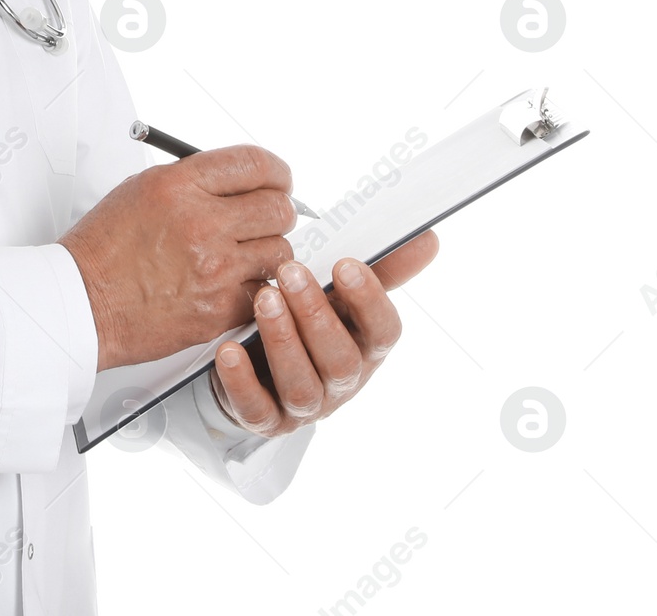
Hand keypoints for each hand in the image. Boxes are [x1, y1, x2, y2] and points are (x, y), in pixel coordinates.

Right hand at [59, 146, 300, 370]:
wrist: (84, 300)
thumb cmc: (104, 248)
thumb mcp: (142, 189)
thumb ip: (193, 182)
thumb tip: (236, 182)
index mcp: (179, 185)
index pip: (254, 164)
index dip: (276, 172)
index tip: (279, 180)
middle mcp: (201, 223)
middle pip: (278, 208)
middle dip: (276, 212)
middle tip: (265, 219)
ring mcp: (214, 268)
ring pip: (280, 252)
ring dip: (267, 253)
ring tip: (243, 256)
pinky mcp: (219, 308)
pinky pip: (264, 292)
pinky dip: (254, 289)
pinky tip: (231, 284)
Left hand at [208, 230, 439, 436]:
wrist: (263, 365)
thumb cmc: (311, 321)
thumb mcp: (343, 295)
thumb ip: (380, 268)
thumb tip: (427, 236)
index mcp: (365, 347)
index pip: (383, 333)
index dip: (369, 301)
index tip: (345, 265)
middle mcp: (340, 382)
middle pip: (339, 360)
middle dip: (316, 314)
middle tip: (290, 271)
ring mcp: (304, 406)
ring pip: (300, 385)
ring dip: (283, 341)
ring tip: (264, 299)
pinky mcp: (263, 419)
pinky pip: (254, 409)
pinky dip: (241, 382)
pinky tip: (229, 350)